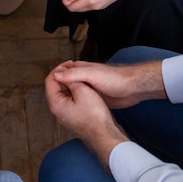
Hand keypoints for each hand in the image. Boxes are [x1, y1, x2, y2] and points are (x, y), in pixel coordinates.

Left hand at [45, 63, 127, 166]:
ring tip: (82, 78)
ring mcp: (65, 115)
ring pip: (64, 94)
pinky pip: (71, 101)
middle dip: (65, 76)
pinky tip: (86, 89)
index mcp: (56, 103)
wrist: (105, 136)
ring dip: (71, 84)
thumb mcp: (83, 91)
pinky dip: (75, 92)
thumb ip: (71, 80)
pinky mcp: (73, 117)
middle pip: (56, 87)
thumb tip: (63, 74)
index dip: (59, 69)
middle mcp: (57, 110)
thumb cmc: (95, 116)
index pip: (50, 80)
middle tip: (75, 68)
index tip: (69, 63)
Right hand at [50, 60, 165, 108]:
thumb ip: (73, 75)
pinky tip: (74, 112)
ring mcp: (89, 88)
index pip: (61, 74)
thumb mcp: (91, 75)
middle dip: (59, 93)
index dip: (54, 81)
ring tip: (61, 110)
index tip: (49, 93)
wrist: (133, 88)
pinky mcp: (95, 98)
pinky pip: (82, 101)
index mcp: (80, 69)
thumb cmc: (115, 79)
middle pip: (65, 85)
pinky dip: (77, 105)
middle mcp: (83, 78)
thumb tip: (56, 75)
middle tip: (54, 105)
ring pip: (73, 94)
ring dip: (68, 100)